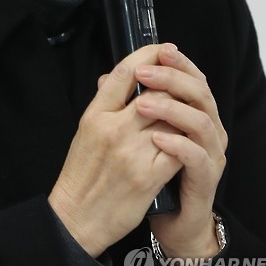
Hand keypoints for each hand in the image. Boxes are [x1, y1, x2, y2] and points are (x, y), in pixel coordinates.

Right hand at [48, 43, 182, 257]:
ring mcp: (132, 152)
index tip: (162, 49)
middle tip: (182, 81)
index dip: (148, 55)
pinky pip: (178, 148)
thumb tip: (119, 76)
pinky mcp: (149, 176)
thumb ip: (104, 102)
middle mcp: (114, 129)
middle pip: (155, 92)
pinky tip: (187, 139)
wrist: (78, 216)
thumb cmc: (82, 171)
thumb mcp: (86, 129)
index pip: (126, 73)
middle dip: (172, 85)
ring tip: (186, 111)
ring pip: (171, 118)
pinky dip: (185, 141)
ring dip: (181, 113)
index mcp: (95, 114)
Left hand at [135, 45, 227, 260]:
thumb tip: (109, 75)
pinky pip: (197, 157)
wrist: (171, 221)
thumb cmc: (154, 173)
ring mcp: (211, 154)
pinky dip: (178, 144)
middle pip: (200, 92)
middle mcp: (209, 129)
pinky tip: (156, 138)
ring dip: (172, 108)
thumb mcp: (140, 135)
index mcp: (194, 112)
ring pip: (202, 120)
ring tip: (142, 104)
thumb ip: (130, 104)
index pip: (192, 77)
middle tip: (144, 74)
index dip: (177, 62)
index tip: (157, 50)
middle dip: (172, 78)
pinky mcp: (206, 179)